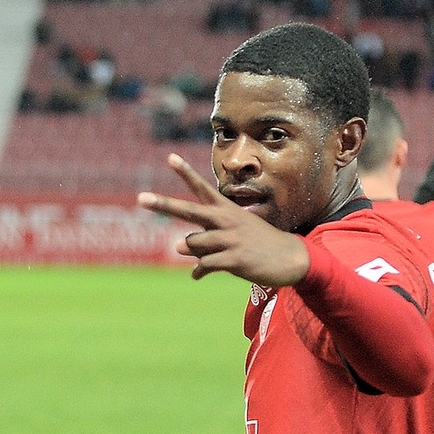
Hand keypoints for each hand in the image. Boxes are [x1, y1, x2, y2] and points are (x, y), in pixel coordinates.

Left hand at [137, 154, 309, 286]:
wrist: (291, 259)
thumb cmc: (258, 244)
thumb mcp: (233, 234)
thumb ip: (202, 238)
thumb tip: (177, 247)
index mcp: (226, 210)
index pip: (202, 188)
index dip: (185, 173)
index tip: (170, 158)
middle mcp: (226, 220)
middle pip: (189, 210)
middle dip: (164, 204)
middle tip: (141, 198)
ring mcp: (230, 239)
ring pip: (193, 244)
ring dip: (195, 253)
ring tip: (208, 258)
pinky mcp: (234, 259)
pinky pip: (203, 265)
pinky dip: (198, 271)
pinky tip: (197, 275)